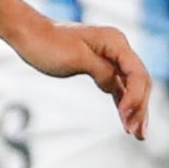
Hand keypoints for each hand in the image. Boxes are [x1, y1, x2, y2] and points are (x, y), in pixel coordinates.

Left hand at [9, 17, 150, 139]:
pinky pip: (117, 85)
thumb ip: (102, 72)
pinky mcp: (100, 64)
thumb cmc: (48, 44)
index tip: (126, 116)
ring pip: (130, 85)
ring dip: (135, 109)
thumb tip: (116, 86)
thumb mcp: (76, 59)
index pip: (136, 73)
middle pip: (139, 81)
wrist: (28, 33)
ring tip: (136, 133)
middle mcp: (117, 47)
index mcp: (115, 42)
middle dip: (140, 107)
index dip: (135, 97)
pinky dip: (122, 101)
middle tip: (137, 134)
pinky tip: (126, 118)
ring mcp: (110, 56)